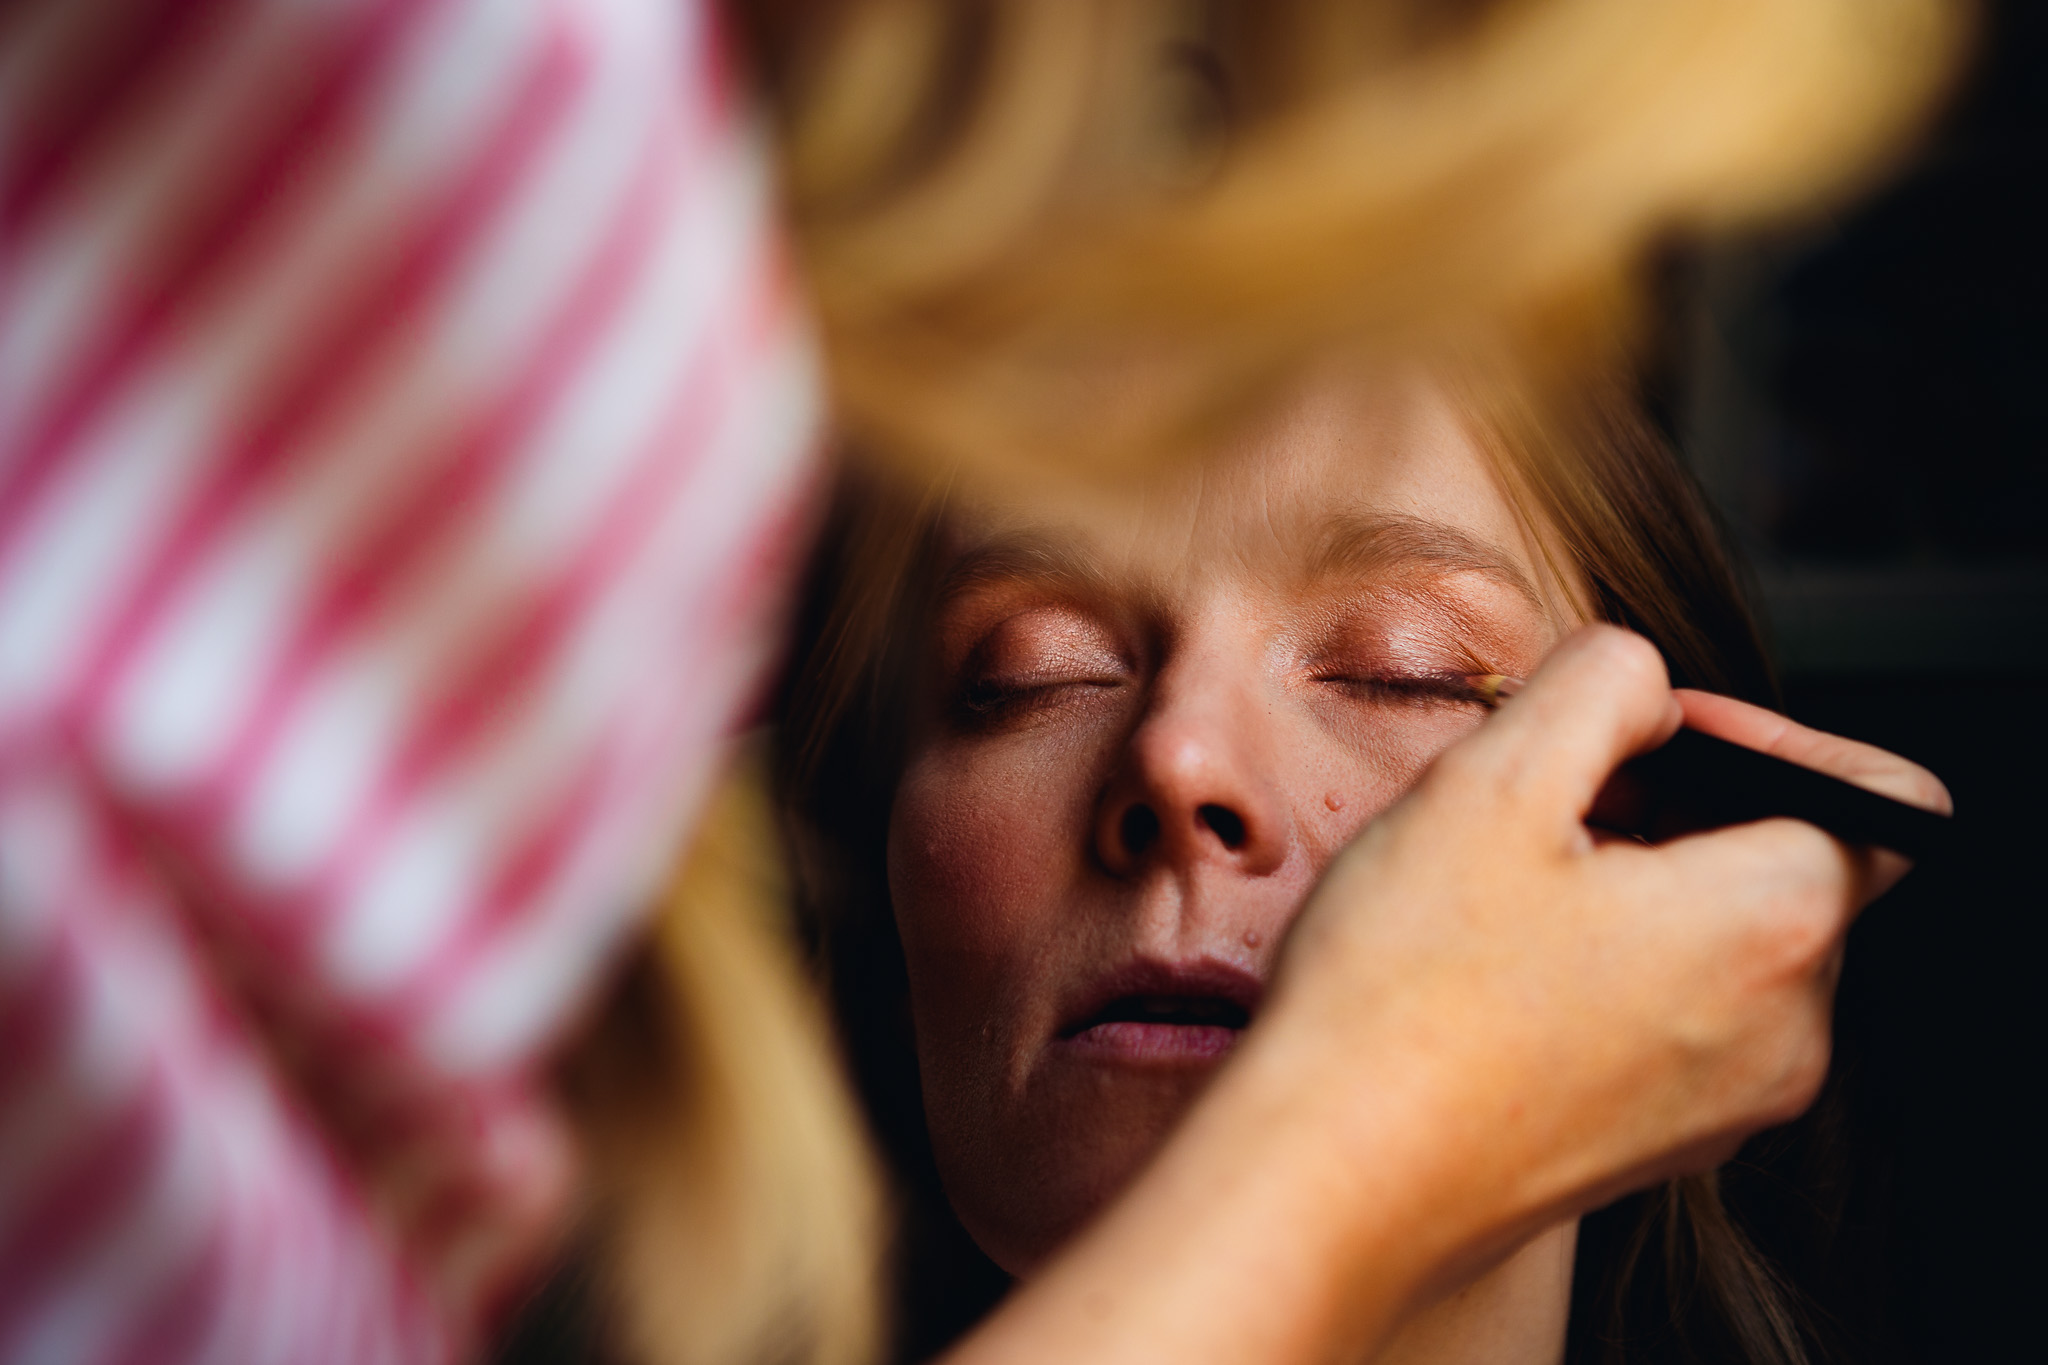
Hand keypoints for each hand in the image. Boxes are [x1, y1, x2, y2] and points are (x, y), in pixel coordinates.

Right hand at [954, 625, 1947, 1364]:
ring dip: (1633, 886)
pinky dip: (1607, 969)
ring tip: (1500, 890)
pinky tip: (1492, 967)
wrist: (1329, 1176)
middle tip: (1541, 803)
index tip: (1650, 734)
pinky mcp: (1657, 1146)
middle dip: (1674, 807)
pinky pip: (1674, 1020)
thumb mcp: (1493, 776)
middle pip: (1785, 865)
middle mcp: (1785, 1031)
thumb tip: (1644, 689)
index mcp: (1774, 926)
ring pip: (1721, 943)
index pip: (1875, 796)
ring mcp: (1725, 1103)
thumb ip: (1602, 682)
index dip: (1765, 735)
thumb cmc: (1403, 993)